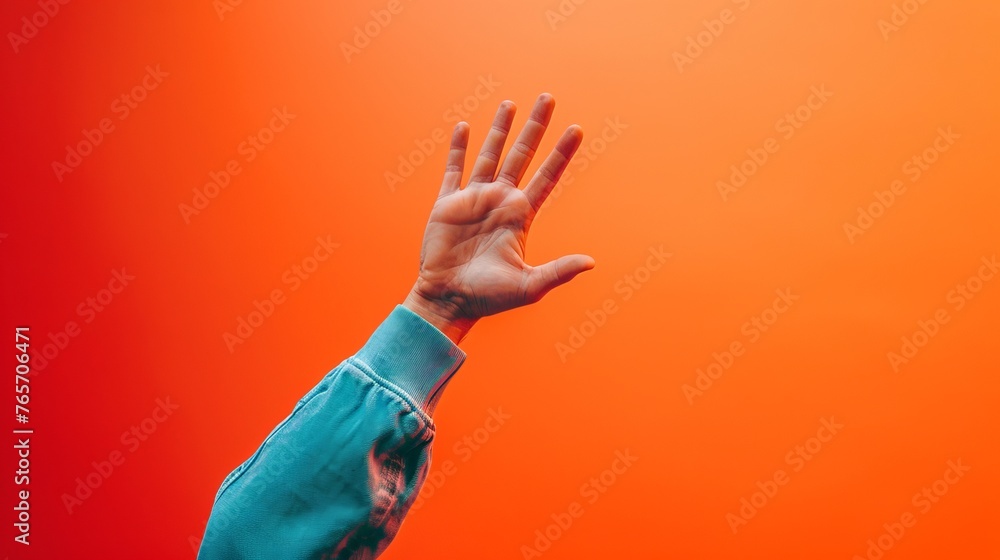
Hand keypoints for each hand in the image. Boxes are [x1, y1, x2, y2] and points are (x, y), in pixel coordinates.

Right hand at [403, 93, 594, 343]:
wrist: (448, 300)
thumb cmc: (489, 298)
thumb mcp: (529, 286)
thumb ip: (558, 272)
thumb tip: (591, 263)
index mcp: (520, 216)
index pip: (547, 177)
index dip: (561, 153)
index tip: (577, 130)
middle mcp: (500, 201)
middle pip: (522, 155)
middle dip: (535, 127)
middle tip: (548, 97)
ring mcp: (474, 199)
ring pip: (490, 154)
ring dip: (500, 128)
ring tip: (510, 103)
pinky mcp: (447, 204)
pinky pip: (454, 170)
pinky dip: (459, 148)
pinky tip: (465, 127)